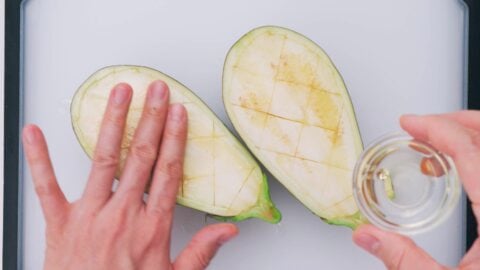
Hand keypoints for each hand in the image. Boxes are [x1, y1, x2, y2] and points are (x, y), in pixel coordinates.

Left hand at [23, 81, 237, 269]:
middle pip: (141, 157)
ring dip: (112, 123)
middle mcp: (121, 215)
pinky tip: (34, 132)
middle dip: (151, 119)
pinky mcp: (59, 223)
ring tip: (119, 94)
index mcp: (150, 227)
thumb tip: (228, 230)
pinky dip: (38, 158)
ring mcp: (88, 215)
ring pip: (103, 159)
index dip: (175, 138)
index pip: (167, 172)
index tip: (178, 113)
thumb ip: (201, 251)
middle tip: (156, 90)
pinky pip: (45, 186)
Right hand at [352, 111, 479, 269]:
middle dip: (458, 120)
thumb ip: (404, 260)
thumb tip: (366, 236)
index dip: (438, 130)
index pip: (472, 152)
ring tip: (436, 144)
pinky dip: (476, 156)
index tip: (411, 123)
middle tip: (425, 125)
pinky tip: (457, 169)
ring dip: (470, 135)